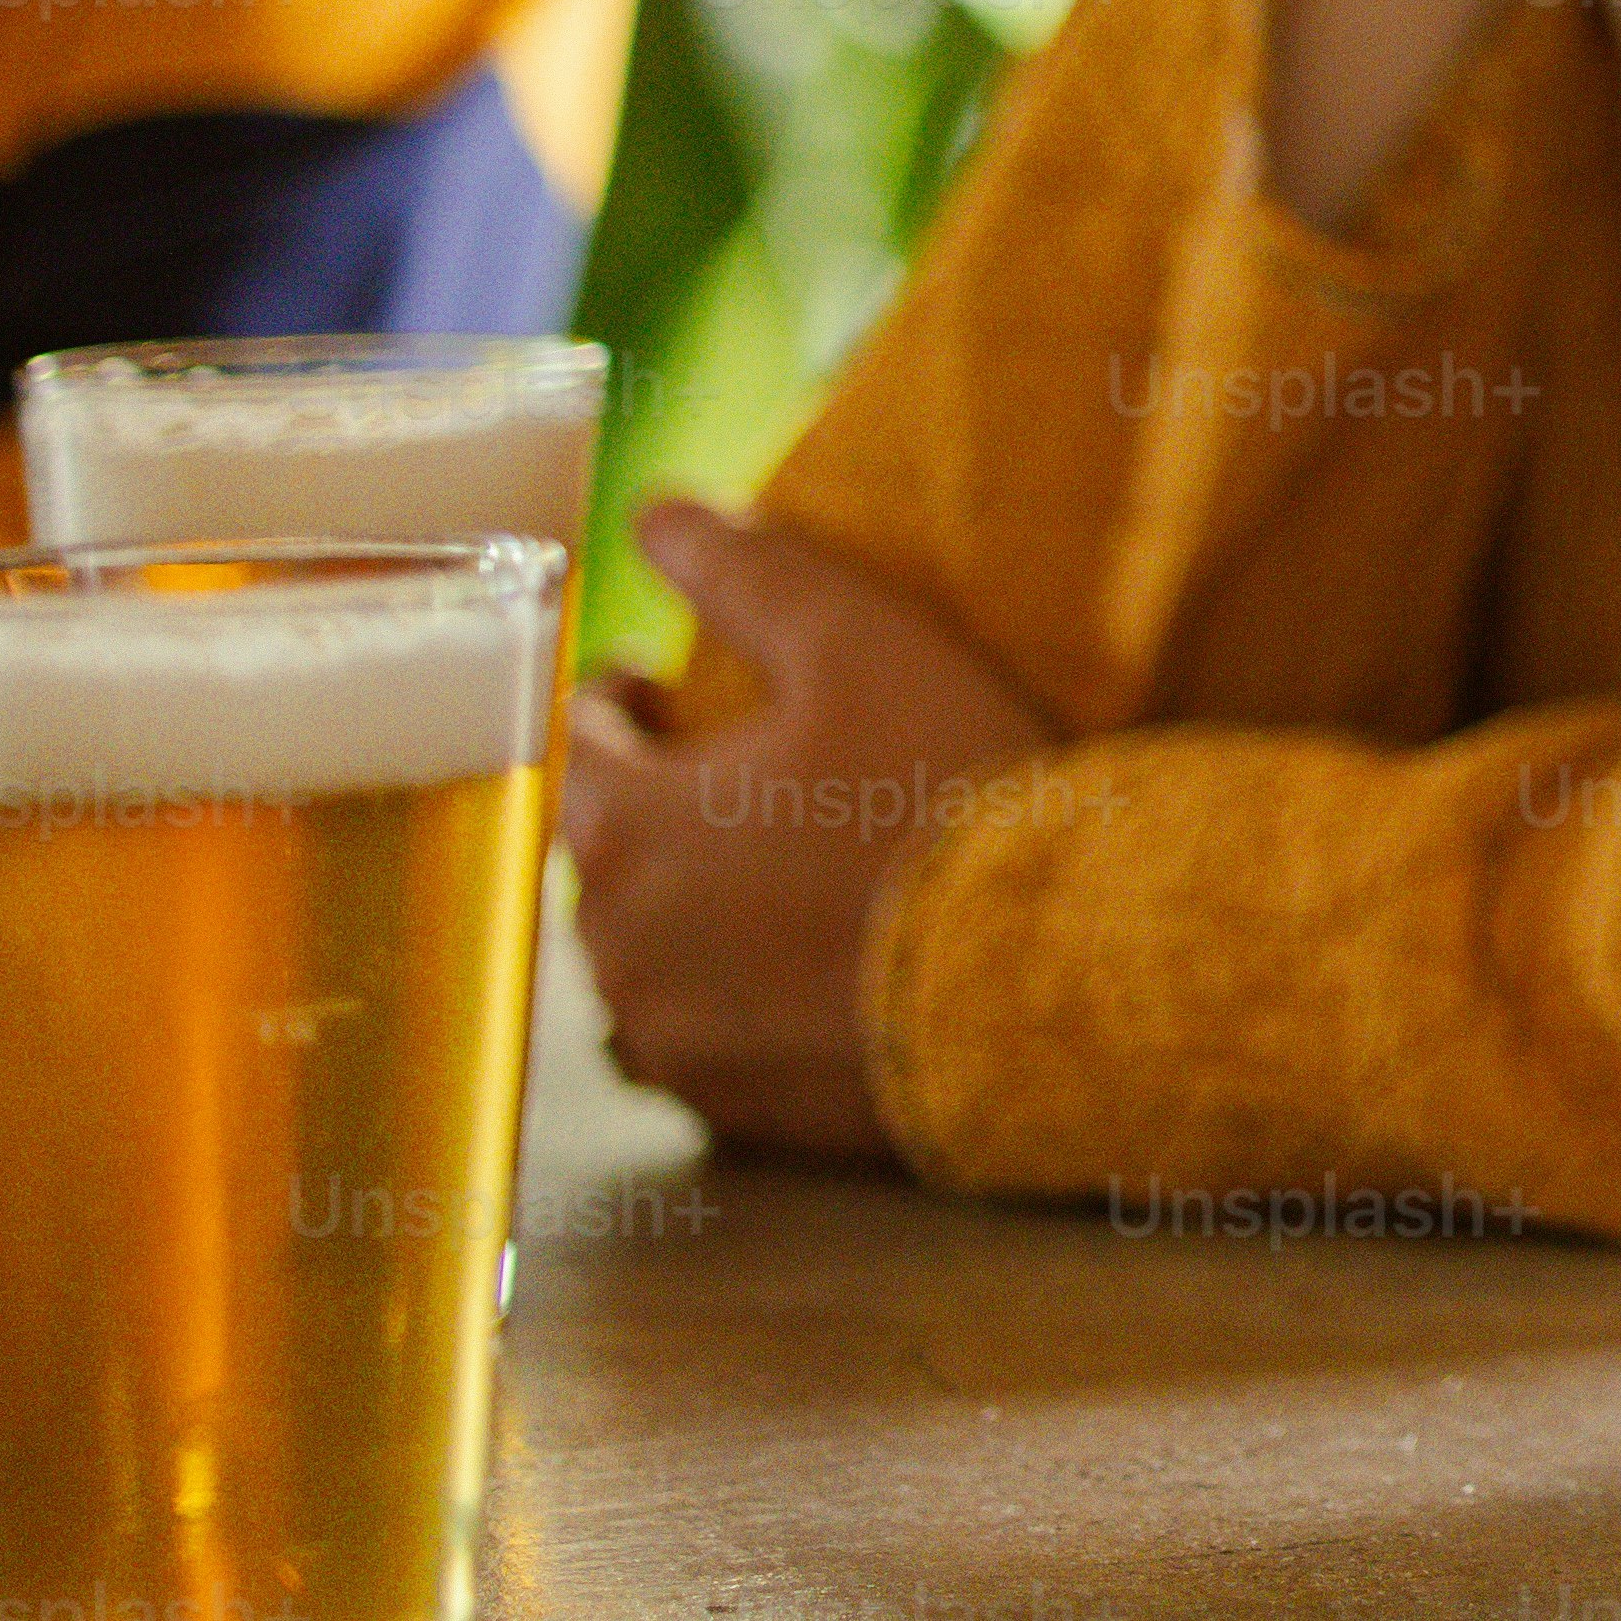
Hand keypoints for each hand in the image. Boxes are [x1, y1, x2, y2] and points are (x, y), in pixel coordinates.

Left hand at [557, 502, 1072, 1166]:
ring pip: (640, 952)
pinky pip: (692, 1040)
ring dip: (682, 906)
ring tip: (773, 872)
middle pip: (600, 851)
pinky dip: (724, 996)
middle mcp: (615, 941)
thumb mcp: (860, 641)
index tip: (668, 688)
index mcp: (623, 823)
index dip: (621, 701)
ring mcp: (667, 1037)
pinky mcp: (727, 1110)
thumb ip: (745, 569)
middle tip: (742, 772)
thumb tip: (655, 509)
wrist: (1046, 975)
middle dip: (654, 805)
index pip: (574, 742)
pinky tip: (799, 967)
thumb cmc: (945, 794)